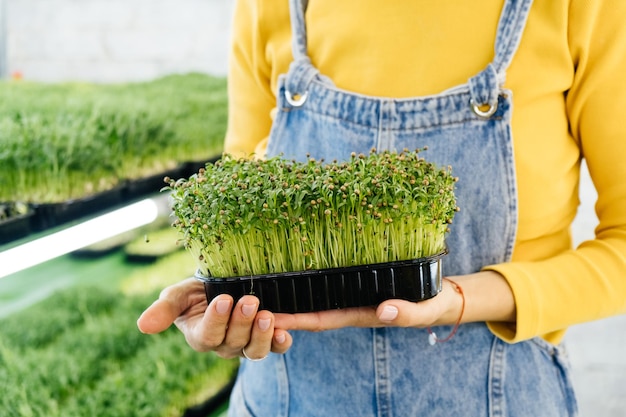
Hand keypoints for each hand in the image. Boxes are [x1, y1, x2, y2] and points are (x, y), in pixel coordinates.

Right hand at [136, 277, 292, 358]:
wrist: (227, 282)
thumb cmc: (199, 290)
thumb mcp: (180, 294)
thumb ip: (165, 308)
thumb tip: (142, 326)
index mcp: (200, 335)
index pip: (206, 335)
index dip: (215, 320)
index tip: (223, 299)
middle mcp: (224, 345)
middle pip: (233, 342)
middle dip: (241, 322)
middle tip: (249, 301)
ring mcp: (247, 344)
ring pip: (254, 351)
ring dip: (261, 334)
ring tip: (266, 315)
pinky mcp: (268, 339)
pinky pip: (275, 348)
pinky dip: (280, 342)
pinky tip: (284, 332)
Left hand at [273, 277, 463, 331]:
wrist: (440, 295)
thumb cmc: (431, 304)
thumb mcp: (424, 310)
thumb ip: (407, 312)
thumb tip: (384, 310)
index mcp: (358, 314)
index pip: (319, 319)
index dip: (293, 320)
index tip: (268, 317)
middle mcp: (348, 305)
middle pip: (307, 310)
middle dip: (281, 308)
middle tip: (249, 301)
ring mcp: (350, 293)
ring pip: (313, 296)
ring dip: (289, 294)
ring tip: (260, 283)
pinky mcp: (354, 280)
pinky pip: (324, 282)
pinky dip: (306, 278)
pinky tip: (291, 267)